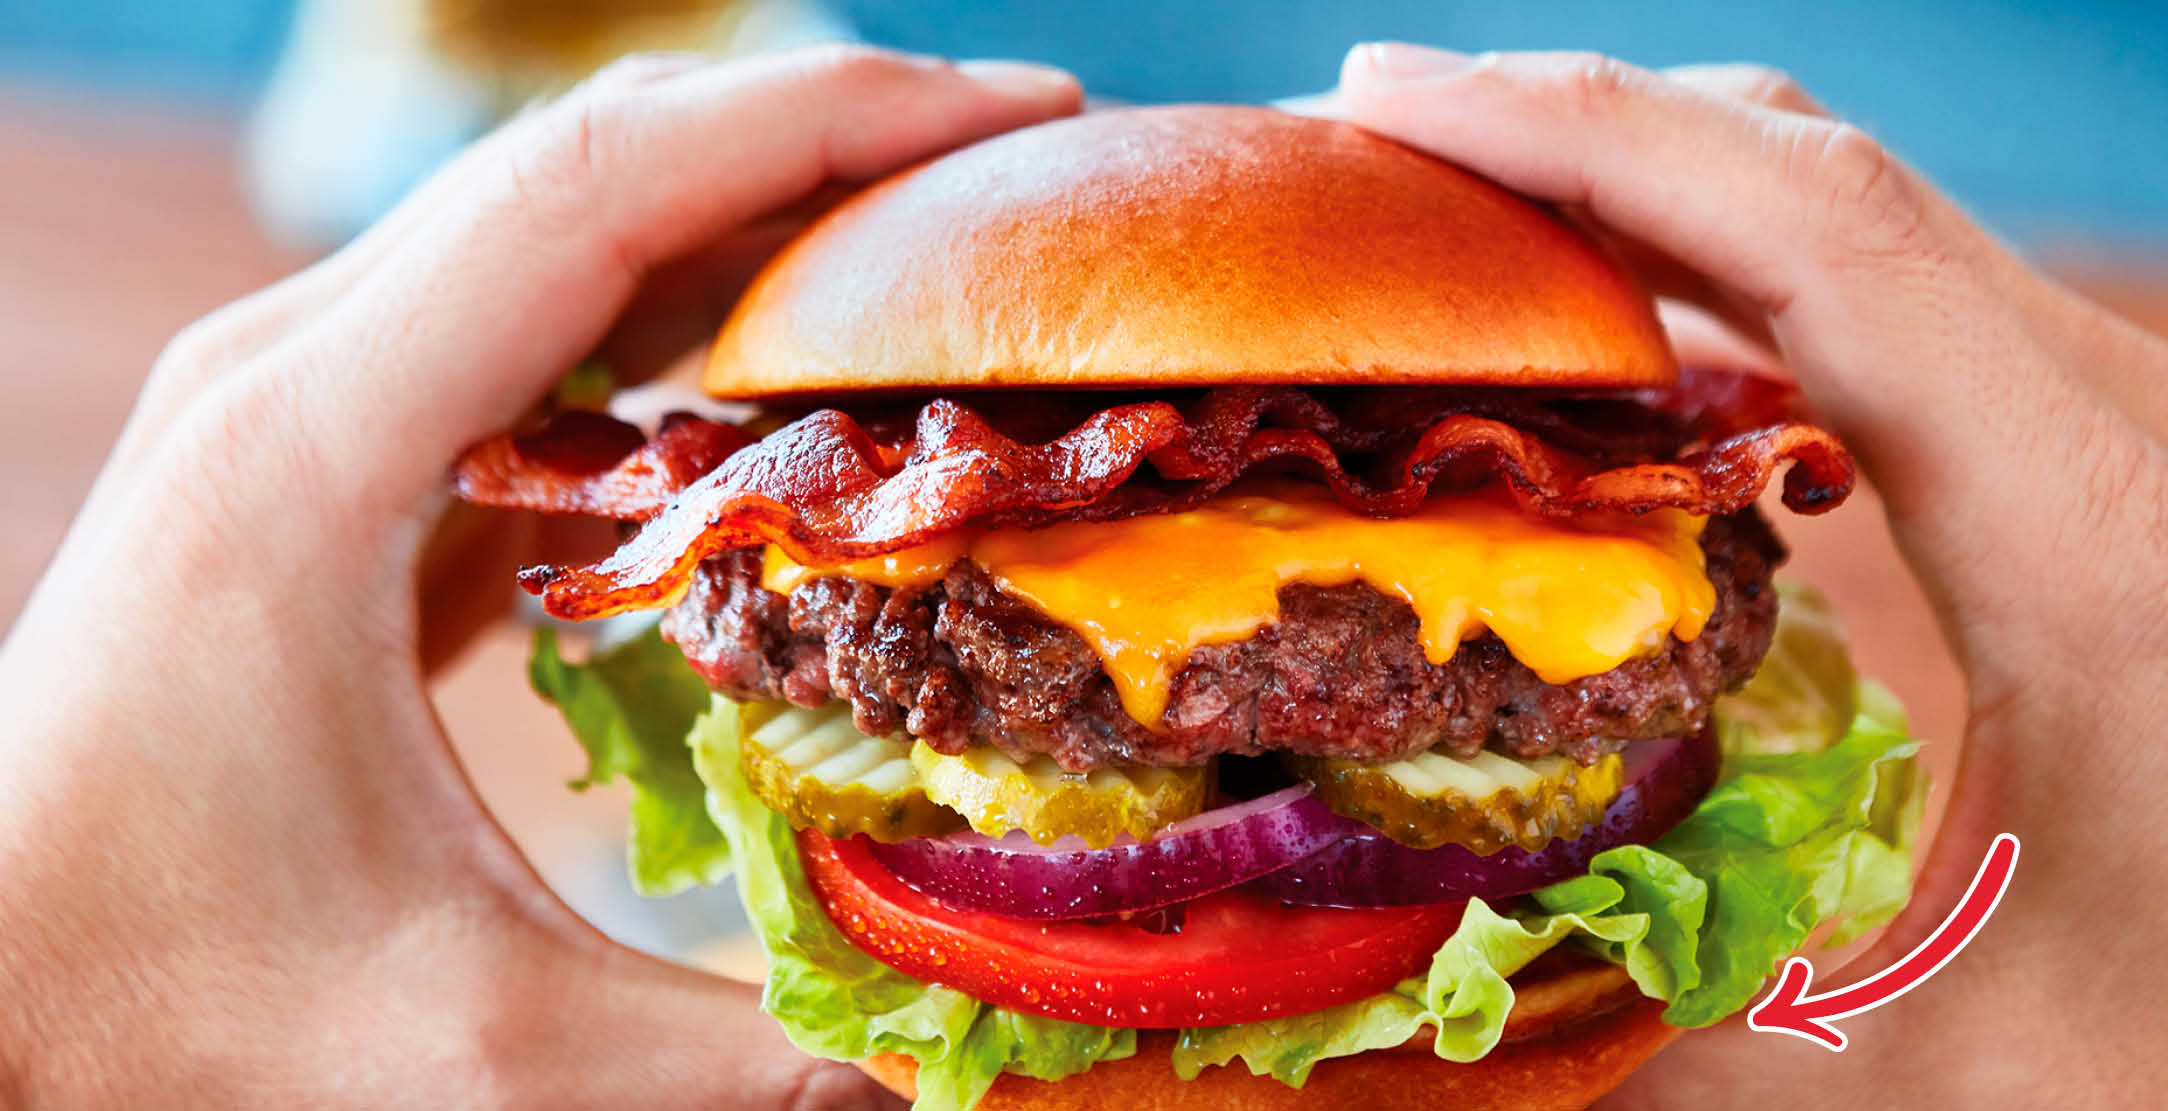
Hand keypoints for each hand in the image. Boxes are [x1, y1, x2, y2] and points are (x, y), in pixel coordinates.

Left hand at [0, 46, 1077, 1107]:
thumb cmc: (157, 1012)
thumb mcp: (471, 1053)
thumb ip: (743, 1056)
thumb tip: (975, 1070)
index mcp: (314, 450)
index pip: (609, 191)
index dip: (834, 123)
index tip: (1023, 111)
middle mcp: (294, 373)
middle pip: (596, 159)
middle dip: (828, 133)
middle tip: (1033, 163)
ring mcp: (298, 403)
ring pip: (560, 223)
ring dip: (758, 209)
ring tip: (950, 247)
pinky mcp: (325, 461)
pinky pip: (525, 323)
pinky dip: (680, 308)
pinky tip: (793, 372)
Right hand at [1338, 42, 2167, 1108]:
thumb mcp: (1933, 1086)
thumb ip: (1651, 1034)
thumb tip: (1409, 1000)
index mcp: (2095, 538)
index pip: (1807, 233)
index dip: (1581, 136)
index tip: (1387, 98)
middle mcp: (2130, 427)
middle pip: (1824, 171)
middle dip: (1583, 121)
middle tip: (1377, 147)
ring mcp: (2140, 429)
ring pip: (1870, 213)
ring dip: (1662, 180)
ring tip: (1469, 217)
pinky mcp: (2129, 461)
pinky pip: (1910, 294)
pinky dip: (1745, 266)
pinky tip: (1642, 335)